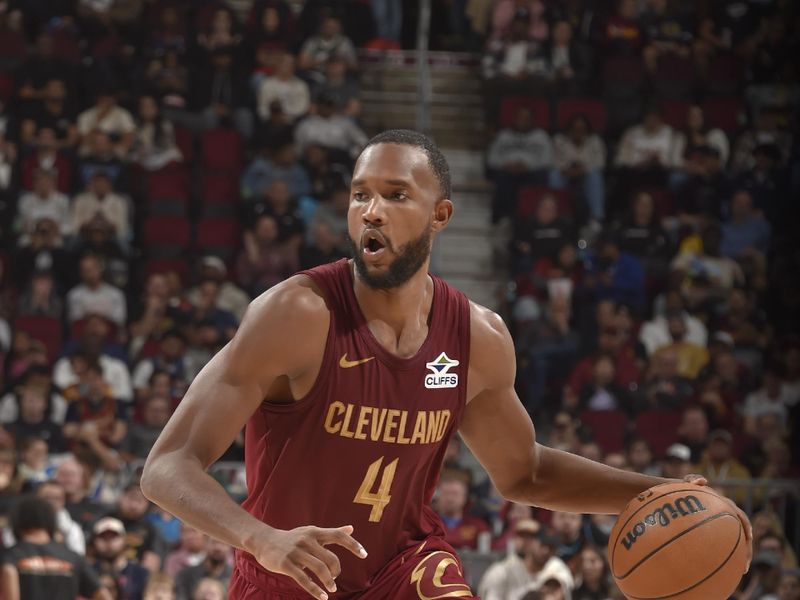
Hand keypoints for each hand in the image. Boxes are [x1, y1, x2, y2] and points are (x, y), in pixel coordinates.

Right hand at [250, 524, 366, 599]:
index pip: (338, 535)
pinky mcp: (286, 564)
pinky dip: (315, 590)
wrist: (264, 541)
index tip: (364, 555)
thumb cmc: (292, 538)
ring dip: (328, 582)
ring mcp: (296, 552)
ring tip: (331, 590)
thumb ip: (332, 532)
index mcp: (315, 532)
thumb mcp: (312, 533)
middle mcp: (307, 540)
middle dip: (336, 571)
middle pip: (330, 558)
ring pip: (319, 569)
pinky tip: (322, 597)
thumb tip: (351, 528)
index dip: (353, 544)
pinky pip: (304, 579)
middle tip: (335, 579)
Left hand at [682, 475, 752, 571]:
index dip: (746, 525)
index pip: (740, 515)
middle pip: (741, 535)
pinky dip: (723, 558)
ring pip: (734, 544)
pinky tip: (719, 570)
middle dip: (747, 549)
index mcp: (723, 505)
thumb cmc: (679, 489)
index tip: (749, 537)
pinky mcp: (713, 535)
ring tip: (740, 572)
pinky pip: (721, 547)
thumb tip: (702, 480)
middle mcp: (725, 517)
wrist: (672, 498)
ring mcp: (719, 527)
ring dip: (739, 557)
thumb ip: (692, 479)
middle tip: (745, 564)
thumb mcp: (684, 483)